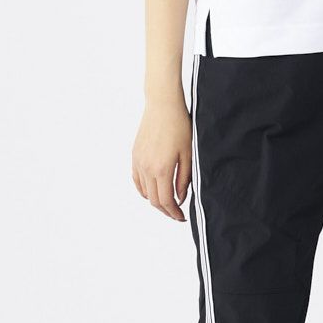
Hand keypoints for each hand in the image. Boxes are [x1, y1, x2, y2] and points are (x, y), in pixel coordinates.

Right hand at [131, 97, 191, 221]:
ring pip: (144, 192)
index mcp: (162, 169)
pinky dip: (144, 190)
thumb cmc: (179, 126)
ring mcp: (138, 162)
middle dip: (166, 210)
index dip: (174, 213)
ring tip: (167, 202)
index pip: (166, 201)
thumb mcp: (188, 153)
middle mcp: (147, 168)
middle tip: (176, 213)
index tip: (182, 217)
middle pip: (154, 200)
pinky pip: (137, 180)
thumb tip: (179, 198)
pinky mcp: (134, 155)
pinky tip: (152, 191)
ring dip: (155, 200)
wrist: (162, 105)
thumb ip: (184, 178)